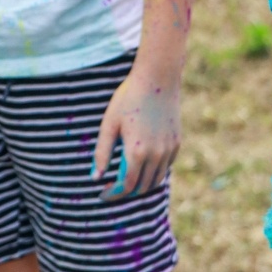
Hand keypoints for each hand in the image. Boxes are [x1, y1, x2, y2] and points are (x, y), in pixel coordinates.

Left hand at [92, 64, 180, 200]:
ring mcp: (169, 148)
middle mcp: (156, 154)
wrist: (158, 77)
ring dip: (142, 184)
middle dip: (126, 192)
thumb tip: (95, 178)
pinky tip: (143, 164)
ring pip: (156, 179)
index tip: (102, 194)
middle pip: (142, 187)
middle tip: (113, 187)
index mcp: (137, 152)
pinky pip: (166, 166)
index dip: (113, 194)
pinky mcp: (176, 141)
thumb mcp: (109, 124)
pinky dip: (155, 172)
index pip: (126, 186)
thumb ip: (102, 153)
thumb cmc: (129, 98)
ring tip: (128, 179)